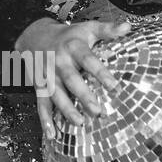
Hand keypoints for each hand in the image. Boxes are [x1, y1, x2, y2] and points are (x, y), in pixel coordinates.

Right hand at [15, 17, 129, 136]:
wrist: (34, 35)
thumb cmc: (69, 34)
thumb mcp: (88, 27)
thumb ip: (107, 30)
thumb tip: (128, 27)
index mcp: (73, 47)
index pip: (89, 61)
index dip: (101, 74)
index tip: (115, 87)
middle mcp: (59, 62)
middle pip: (71, 80)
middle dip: (83, 96)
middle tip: (97, 112)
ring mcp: (47, 75)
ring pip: (55, 95)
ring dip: (66, 110)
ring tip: (79, 123)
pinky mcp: (38, 85)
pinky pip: (41, 103)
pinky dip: (45, 120)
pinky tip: (52, 134)